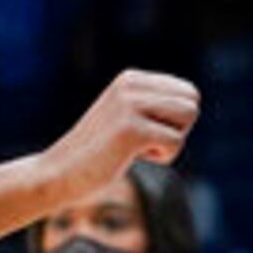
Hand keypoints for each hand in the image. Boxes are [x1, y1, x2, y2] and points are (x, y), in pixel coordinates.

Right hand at [45, 70, 199, 202]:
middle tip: (143, 141)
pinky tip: (131, 157)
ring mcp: (129, 105)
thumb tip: (193, 100)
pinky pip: (175, 143)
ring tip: (136, 148)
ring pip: (188, 117)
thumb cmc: (98, 154)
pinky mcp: (131, 129)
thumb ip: (154, 104)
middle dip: (177, 129)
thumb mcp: (126, 117)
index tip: (144, 131)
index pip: (188, 92)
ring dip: (170, 142)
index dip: (175, 120)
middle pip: (192, 102)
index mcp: (131, 78)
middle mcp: (131, 84)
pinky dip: (162, 157)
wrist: (60, 174)